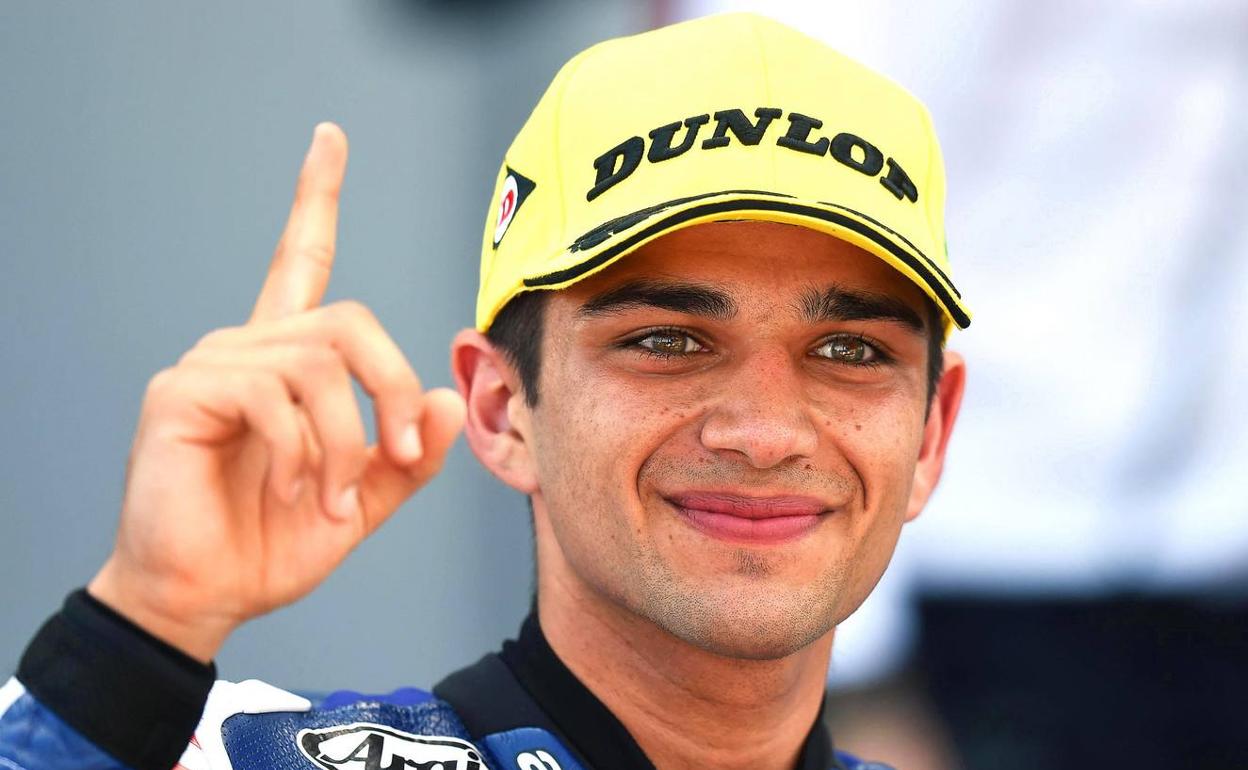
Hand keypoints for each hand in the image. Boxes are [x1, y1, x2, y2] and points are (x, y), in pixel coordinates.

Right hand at [87, 124, 465, 661]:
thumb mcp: (363, 499)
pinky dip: (305, 455)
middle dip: (394, 389)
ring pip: (321, 362)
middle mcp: (248, 347)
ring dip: (348, 443)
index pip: (303, 261)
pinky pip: (274, 395)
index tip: (330, 138)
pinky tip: (293, 491)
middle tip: (404, 454)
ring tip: (333, 500)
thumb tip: (450, 397)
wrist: (206, 598)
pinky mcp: (183, 393)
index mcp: (287, 362)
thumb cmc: (272, 543)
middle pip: (350, 321)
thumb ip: (407, 454)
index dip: (317, 199)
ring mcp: (212, 365)